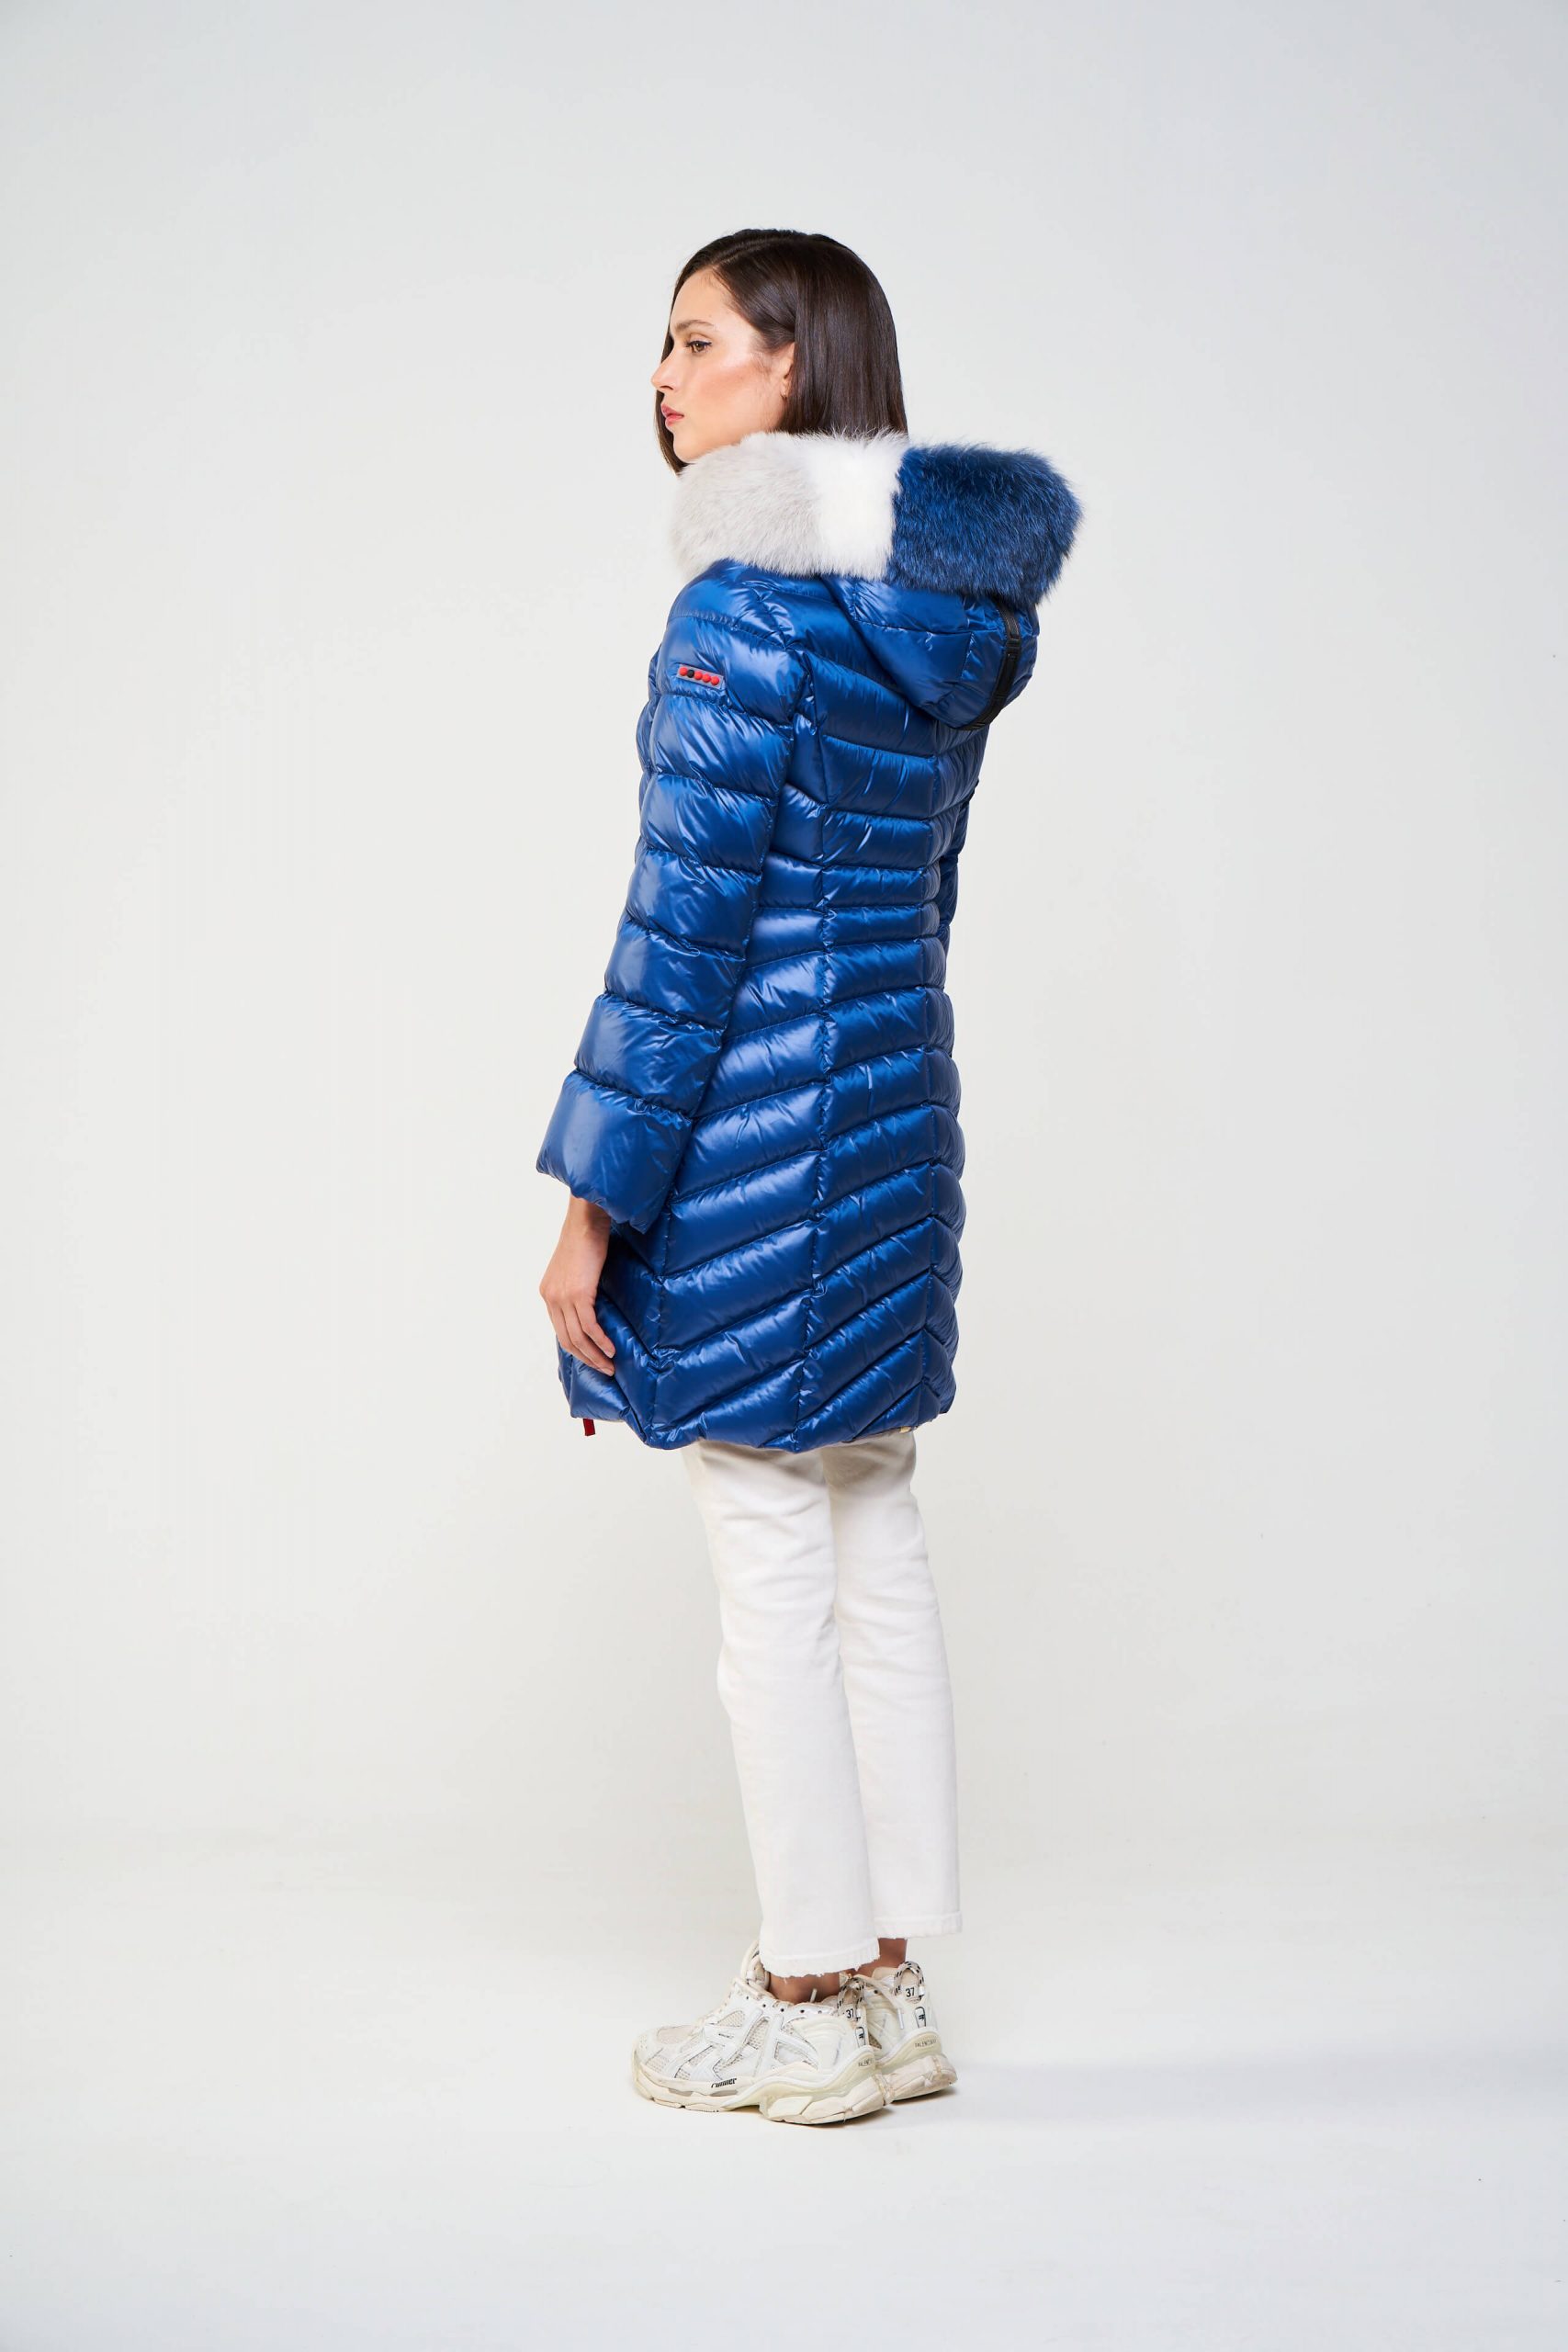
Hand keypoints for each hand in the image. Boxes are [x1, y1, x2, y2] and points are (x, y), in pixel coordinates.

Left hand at [539, 1196, 616, 1374]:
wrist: (587, 1221)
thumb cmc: (586, 1239)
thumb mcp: (576, 1269)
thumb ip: (578, 1288)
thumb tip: (593, 1306)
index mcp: (548, 1293)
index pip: (560, 1330)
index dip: (577, 1348)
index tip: (593, 1359)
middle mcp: (551, 1298)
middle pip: (567, 1339)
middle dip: (586, 1358)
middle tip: (604, 1369)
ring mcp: (563, 1297)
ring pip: (578, 1337)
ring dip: (595, 1355)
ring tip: (610, 1365)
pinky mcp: (579, 1294)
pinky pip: (589, 1327)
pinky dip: (601, 1341)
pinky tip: (611, 1349)